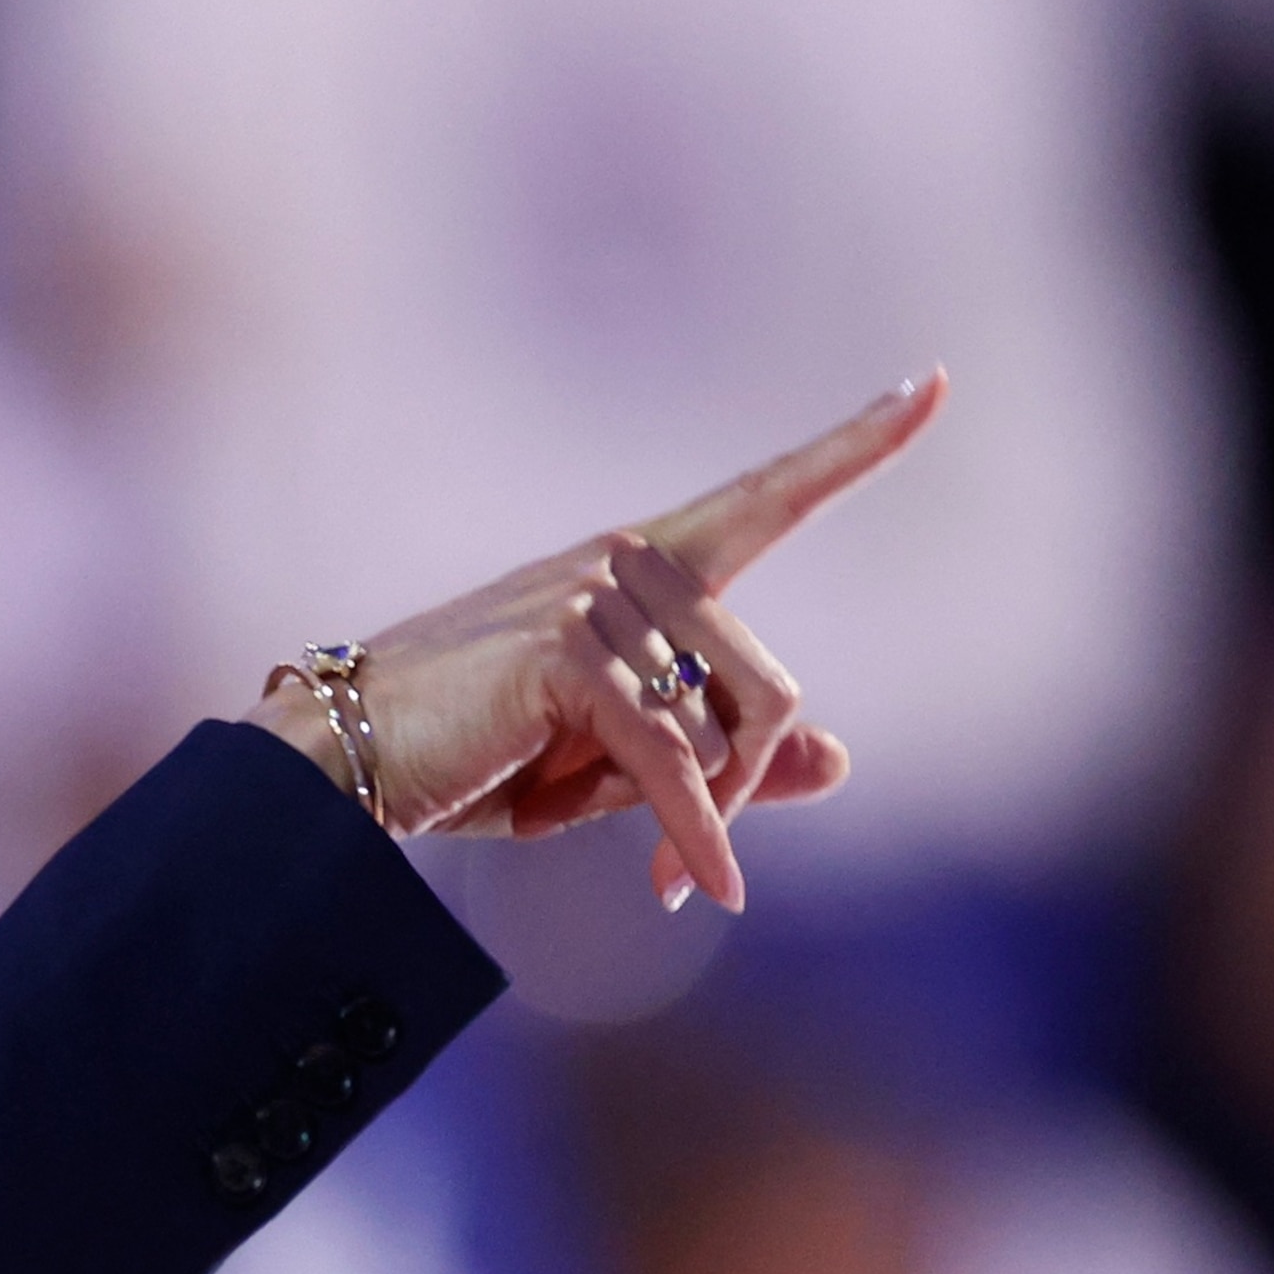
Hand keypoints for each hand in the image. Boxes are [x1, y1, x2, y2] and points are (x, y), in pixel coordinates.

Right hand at [249, 371, 945, 910]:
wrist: (339, 764)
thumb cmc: (467, 758)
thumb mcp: (607, 763)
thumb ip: (719, 757)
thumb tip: (840, 757)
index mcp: (637, 563)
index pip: (767, 496)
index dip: (857, 444)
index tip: (933, 382)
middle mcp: (626, 560)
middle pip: (765, 690)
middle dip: (736, 790)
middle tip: (669, 863)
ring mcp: (596, 598)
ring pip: (721, 736)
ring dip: (682, 817)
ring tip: (598, 842)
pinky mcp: (569, 654)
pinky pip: (673, 763)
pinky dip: (693, 836)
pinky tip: (695, 890)